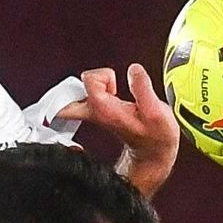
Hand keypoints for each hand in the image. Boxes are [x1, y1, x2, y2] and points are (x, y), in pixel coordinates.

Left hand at [54, 65, 178, 197]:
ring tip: (113, 89)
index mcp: (105, 109)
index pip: (89, 79)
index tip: (117, 85)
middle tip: (103, 86)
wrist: (153, 152)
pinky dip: (96, 89)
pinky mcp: (99, 113)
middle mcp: (95, 112)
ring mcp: (94, 114)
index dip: (105, 75)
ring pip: (73, 95)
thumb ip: (143, 88)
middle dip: (80, 84)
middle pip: (66, 95)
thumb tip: (134, 70)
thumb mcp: (155, 111)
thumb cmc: (155, 136)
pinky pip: (85, 97)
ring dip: (91, 84)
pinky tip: (112, 92)